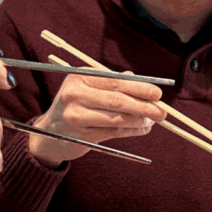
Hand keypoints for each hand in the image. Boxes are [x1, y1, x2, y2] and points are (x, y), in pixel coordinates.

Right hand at [28, 71, 166, 167]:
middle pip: (117, 100)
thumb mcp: (87, 88)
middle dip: (144, 105)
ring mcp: (76, 115)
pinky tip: (142, 129)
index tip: (158, 93)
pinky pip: (113, 132)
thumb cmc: (74, 106)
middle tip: (162, 111)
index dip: (139, 87)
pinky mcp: (80, 135)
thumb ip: (111, 82)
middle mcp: (74, 94)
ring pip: (117, 118)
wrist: (49, 133)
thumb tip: (140, 80)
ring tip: (152, 121)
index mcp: (78, 77)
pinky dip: (131, 131)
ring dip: (139, 120)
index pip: (115, 81)